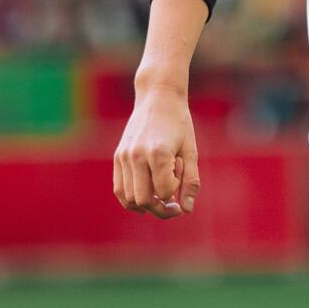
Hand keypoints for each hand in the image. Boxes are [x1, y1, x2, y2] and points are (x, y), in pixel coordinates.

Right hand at [113, 84, 199, 218]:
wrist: (158, 97)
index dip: (174, 195)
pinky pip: (119, 189)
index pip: (163, 192)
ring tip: (160, 197)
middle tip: (172, 205)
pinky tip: (145, 197)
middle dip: (159, 209)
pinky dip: (130, 199)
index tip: (181, 183)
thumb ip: (191, 180)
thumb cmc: (179, 123)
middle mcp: (137, 156)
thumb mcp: (191, 150)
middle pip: (143, 200)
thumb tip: (186, 210)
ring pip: (128, 198)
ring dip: (145, 205)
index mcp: (158, 153)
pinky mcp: (118, 157)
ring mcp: (124, 157)